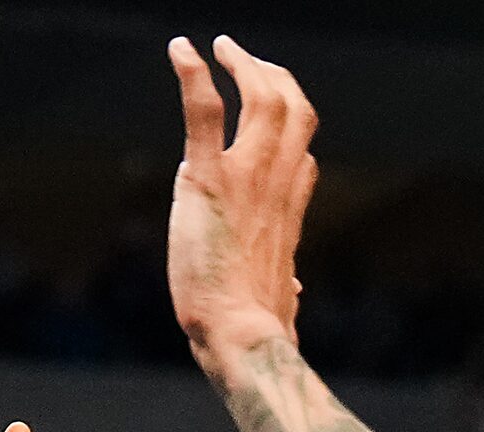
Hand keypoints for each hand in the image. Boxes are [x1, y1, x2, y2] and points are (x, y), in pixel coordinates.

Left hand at [167, 35, 317, 361]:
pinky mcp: (208, 178)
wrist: (240, 332)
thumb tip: (294, 293)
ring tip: (222, 46)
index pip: (301, 158)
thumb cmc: (253, 327)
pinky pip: (205, 111)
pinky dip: (194, 74)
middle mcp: (275, 184)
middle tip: (246, 60)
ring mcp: (246, 176)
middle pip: (293, 109)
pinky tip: (182, 49)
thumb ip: (284, 284)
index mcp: (288, 212)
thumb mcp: (278, 299)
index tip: (271, 119)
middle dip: (274, 77)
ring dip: (244, 64)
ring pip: (262, 97)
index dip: (291, 132)